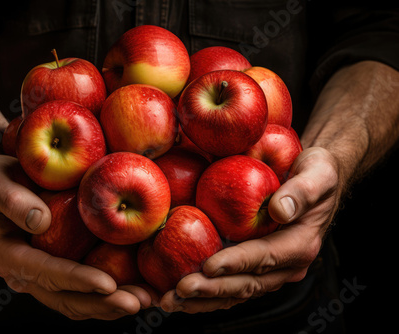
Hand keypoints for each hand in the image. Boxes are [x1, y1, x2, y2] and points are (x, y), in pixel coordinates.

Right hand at [0, 154, 151, 319]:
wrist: (5, 182)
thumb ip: (10, 198)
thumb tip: (40, 221)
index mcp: (9, 254)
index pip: (44, 273)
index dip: (75, 280)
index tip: (107, 284)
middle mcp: (26, 273)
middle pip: (65, 298)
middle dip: (102, 304)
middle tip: (138, 302)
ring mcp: (45, 275)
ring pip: (78, 301)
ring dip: (112, 305)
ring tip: (146, 300)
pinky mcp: (62, 268)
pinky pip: (86, 290)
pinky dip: (111, 293)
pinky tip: (137, 289)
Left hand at [159, 147, 340, 312]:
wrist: (315, 180)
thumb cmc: (316, 173)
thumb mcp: (317, 173)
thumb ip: (301, 191)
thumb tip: (280, 210)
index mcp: (300, 244)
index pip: (265, 258)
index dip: (236, 263)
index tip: (208, 266)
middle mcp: (286, 264)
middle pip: (246, 283)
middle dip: (212, 289)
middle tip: (180, 290)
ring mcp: (270, 269)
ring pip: (235, 291)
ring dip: (203, 299)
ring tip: (172, 301)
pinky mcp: (255, 267)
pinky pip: (230, 284)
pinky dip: (206, 293)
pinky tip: (182, 295)